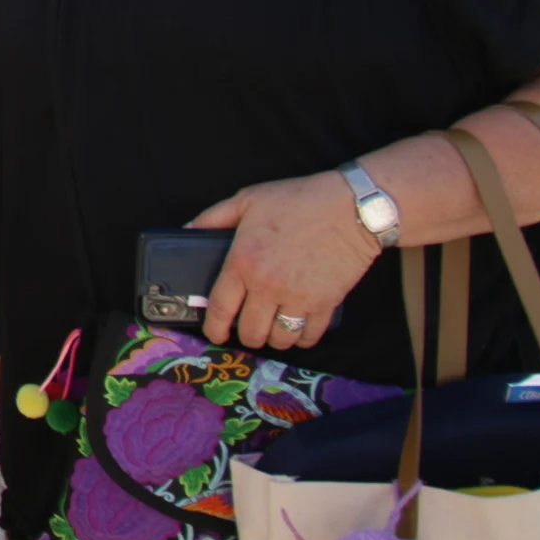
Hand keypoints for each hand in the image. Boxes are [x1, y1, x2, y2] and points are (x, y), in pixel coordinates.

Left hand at [188, 173, 381, 352]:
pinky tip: (298, 329)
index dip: (214, 328)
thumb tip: (187, 231)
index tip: (214, 334)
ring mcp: (298, 298)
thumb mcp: (247, 200)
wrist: (351, 208)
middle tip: (247, 327)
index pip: (221, 308)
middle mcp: (268, 286)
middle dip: (246, 335)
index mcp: (243, 262)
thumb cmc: (298, 200)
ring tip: (272, 328)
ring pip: (280, 339)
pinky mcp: (326, 303)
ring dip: (274, 338)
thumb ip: (213, 218)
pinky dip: (303, 338)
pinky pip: (310, 336)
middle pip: (251, 331)